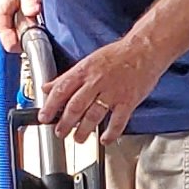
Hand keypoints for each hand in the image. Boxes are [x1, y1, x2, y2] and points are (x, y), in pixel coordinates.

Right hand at [0, 0, 42, 47]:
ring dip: (25, 26)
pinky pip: (15, 27)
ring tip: (28, 11)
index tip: (35, 33)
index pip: (11, 45)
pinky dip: (23, 22)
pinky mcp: (3, 17)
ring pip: (16, 34)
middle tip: (33, 17)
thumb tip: (33, 12)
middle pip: (15, 40)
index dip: (26, 42)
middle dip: (27, 32)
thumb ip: (30, 1)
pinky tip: (26, 11)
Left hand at [41, 32, 160, 143]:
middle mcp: (96, 81)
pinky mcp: (128, 100)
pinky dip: (111, 133)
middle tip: (60, 133)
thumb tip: (47, 87)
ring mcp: (113, 92)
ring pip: (93, 115)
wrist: (145, 49)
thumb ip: (67, 77)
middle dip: (64, 123)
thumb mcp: (88, 61)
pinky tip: (105, 139)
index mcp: (85, 71)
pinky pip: (118, 121)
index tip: (43, 117)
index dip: (50, 105)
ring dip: (83, 131)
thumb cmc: (118, 55)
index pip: (62, 89)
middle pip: (75, 106)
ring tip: (78, 139)